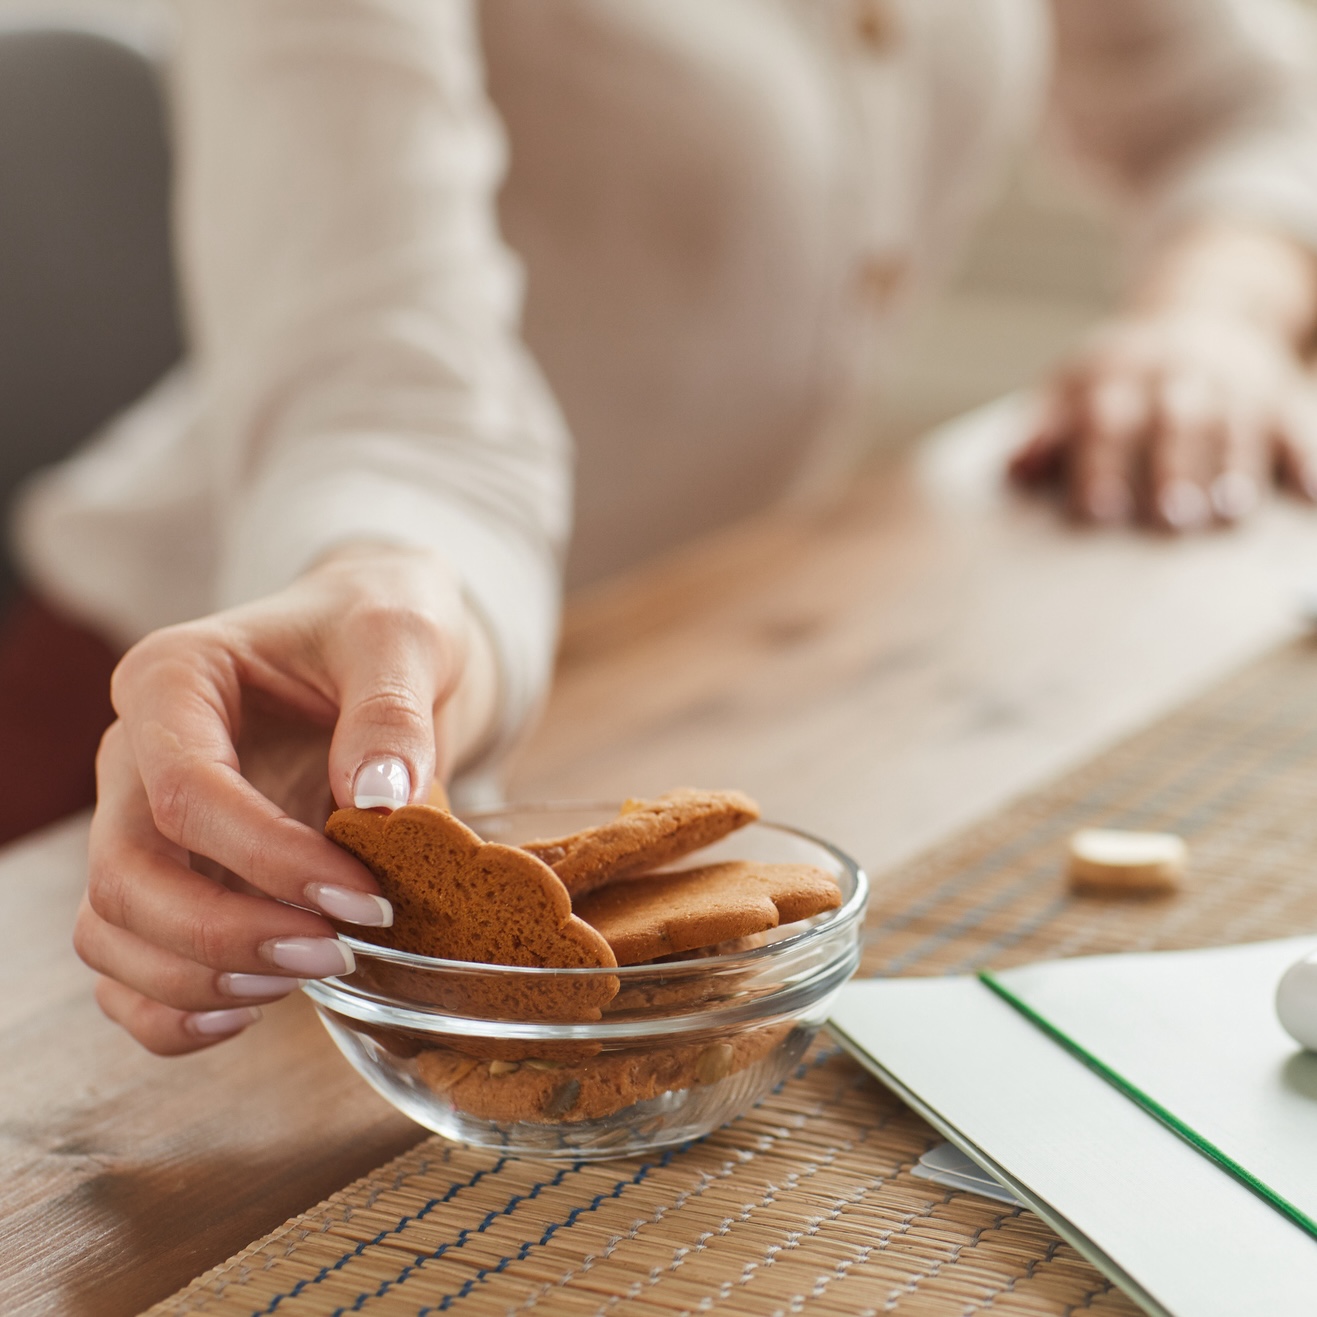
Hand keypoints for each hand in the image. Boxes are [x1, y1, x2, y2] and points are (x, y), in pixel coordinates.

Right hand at [73, 544, 496, 1053]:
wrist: (379, 649)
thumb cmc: (379, 626)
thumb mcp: (403, 635)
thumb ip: (392, 708)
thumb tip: (380, 802)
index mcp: (174, 679)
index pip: (184, 791)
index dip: (269, 860)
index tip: (363, 899)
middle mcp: (137, 754)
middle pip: (125, 874)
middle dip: (225, 934)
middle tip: (336, 954)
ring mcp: (142, 819)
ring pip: (110, 930)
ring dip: (199, 977)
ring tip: (309, 975)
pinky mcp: (171, 872)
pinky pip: (128, 965)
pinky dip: (170, 1009)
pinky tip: (251, 1009)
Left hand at [1011, 310, 1316, 528]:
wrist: (1195, 318)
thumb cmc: (1114, 382)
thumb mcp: (1069, 389)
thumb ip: (1041, 430)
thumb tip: (1014, 467)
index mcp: (1113, 377)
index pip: (1102, 418)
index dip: (1100, 463)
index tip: (1098, 510)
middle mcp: (1175, 376)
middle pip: (1176, 420)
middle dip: (1173, 467)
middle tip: (1170, 517)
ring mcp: (1231, 384)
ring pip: (1238, 423)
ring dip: (1235, 466)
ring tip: (1230, 513)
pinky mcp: (1279, 396)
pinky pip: (1298, 424)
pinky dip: (1305, 460)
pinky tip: (1306, 498)